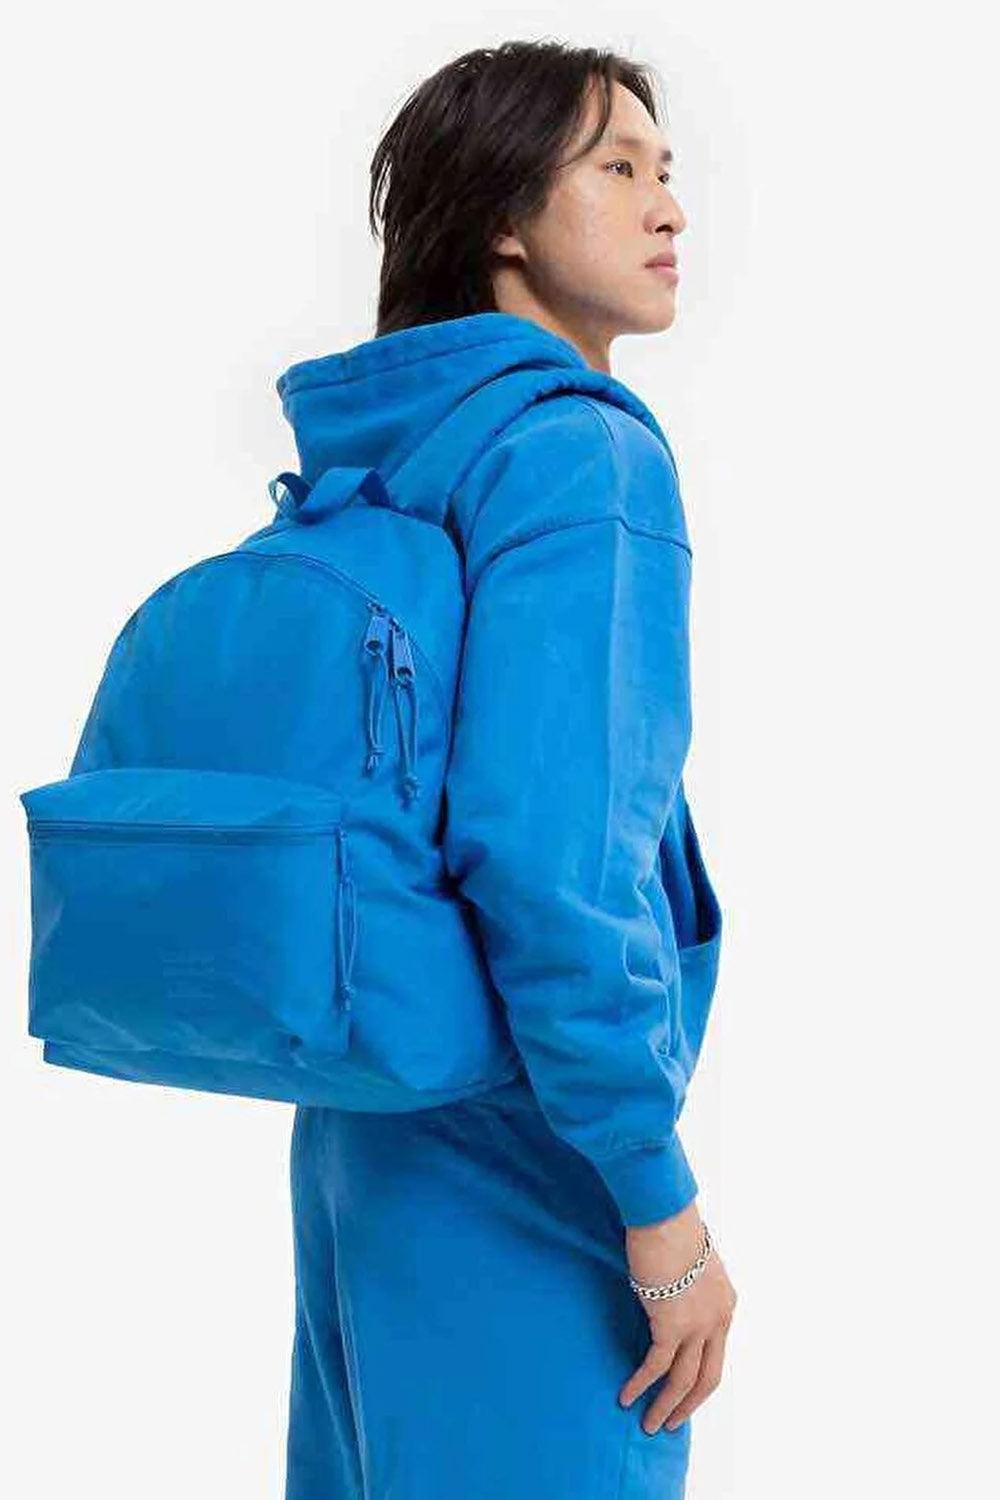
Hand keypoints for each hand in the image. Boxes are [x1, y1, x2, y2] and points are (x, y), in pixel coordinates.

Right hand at [618, 1201, 736, 1433]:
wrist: (664, 1216)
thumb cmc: (672, 1227)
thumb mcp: (691, 1263)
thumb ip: (688, 1287)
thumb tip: (672, 1295)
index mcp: (725, 1304)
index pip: (716, 1353)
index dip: (700, 1376)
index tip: (685, 1392)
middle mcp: (718, 1319)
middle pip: (708, 1377)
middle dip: (690, 1404)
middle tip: (673, 1423)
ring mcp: (697, 1325)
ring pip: (684, 1380)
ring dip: (666, 1406)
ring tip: (650, 1424)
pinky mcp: (671, 1324)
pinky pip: (657, 1366)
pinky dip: (641, 1384)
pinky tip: (627, 1396)